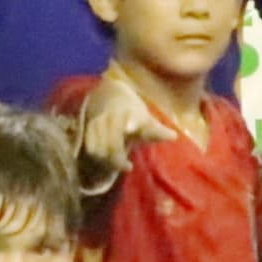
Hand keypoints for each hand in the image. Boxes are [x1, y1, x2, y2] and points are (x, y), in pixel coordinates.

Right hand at [71, 69, 153, 188]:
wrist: (108, 95)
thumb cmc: (131, 111)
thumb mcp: (146, 119)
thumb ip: (157, 130)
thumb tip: (174, 137)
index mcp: (128, 112)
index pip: (130, 118)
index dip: (131, 122)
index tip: (131, 127)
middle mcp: (110, 117)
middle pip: (111, 143)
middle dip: (117, 159)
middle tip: (128, 166)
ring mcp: (97, 122)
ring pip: (99, 148)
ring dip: (108, 159)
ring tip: (119, 162)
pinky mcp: (86, 129)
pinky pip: (91, 148)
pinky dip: (98, 156)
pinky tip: (107, 158)